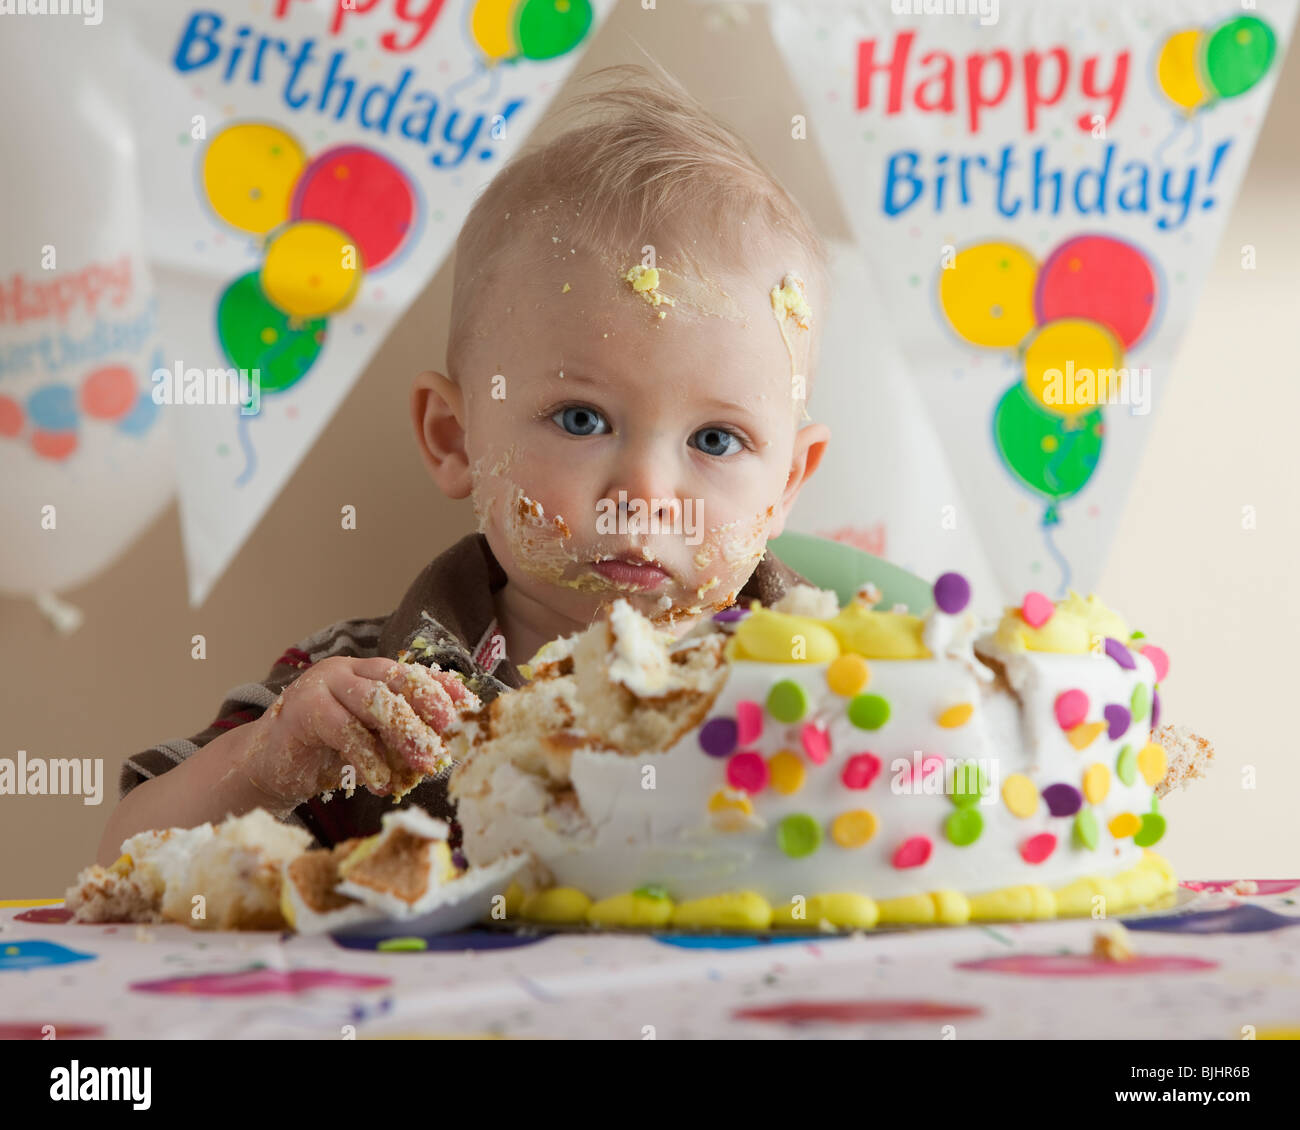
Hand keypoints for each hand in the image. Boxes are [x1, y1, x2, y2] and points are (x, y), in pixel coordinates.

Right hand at [229, 657, 480, 807]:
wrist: (266, 766)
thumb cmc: (323, 754)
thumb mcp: (369, 741)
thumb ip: (397, 737)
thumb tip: (443, 750)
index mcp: (365, 671)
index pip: (410, 672)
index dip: (441, 686)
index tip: (469, 705)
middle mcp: (346, 670)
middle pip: (396, 680)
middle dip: (429, 705)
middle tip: (451, 731)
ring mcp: (322, 685)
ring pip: (374, 701)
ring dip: (404, 733)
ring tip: (425, 762)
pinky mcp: (303, 709)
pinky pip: (344, 730)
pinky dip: (368, 758)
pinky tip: (382, 782)